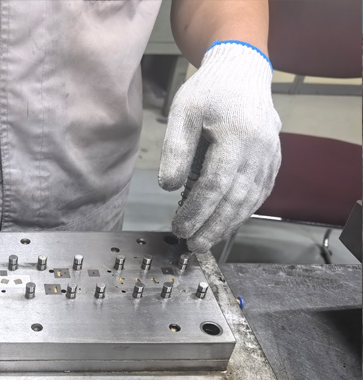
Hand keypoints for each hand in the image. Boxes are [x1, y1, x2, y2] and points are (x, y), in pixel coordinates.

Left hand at [158, 41, 281, 252]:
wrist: (243, 72)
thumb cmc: (208, 91)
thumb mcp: (183, 112)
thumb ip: (176, 149)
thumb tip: (169, 187)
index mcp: (237, 136)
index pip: (215, 184)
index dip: (197, 211)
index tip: (179, 228)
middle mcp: (260, 149)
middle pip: (235, 198)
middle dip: (213, 226)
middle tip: (192, 245)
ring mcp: (270, 156)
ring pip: (250, 200)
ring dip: (228, 224)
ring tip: (205, 241)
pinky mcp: (273, 160)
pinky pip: (260, 192)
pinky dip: (243, 212)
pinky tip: (226, 224)